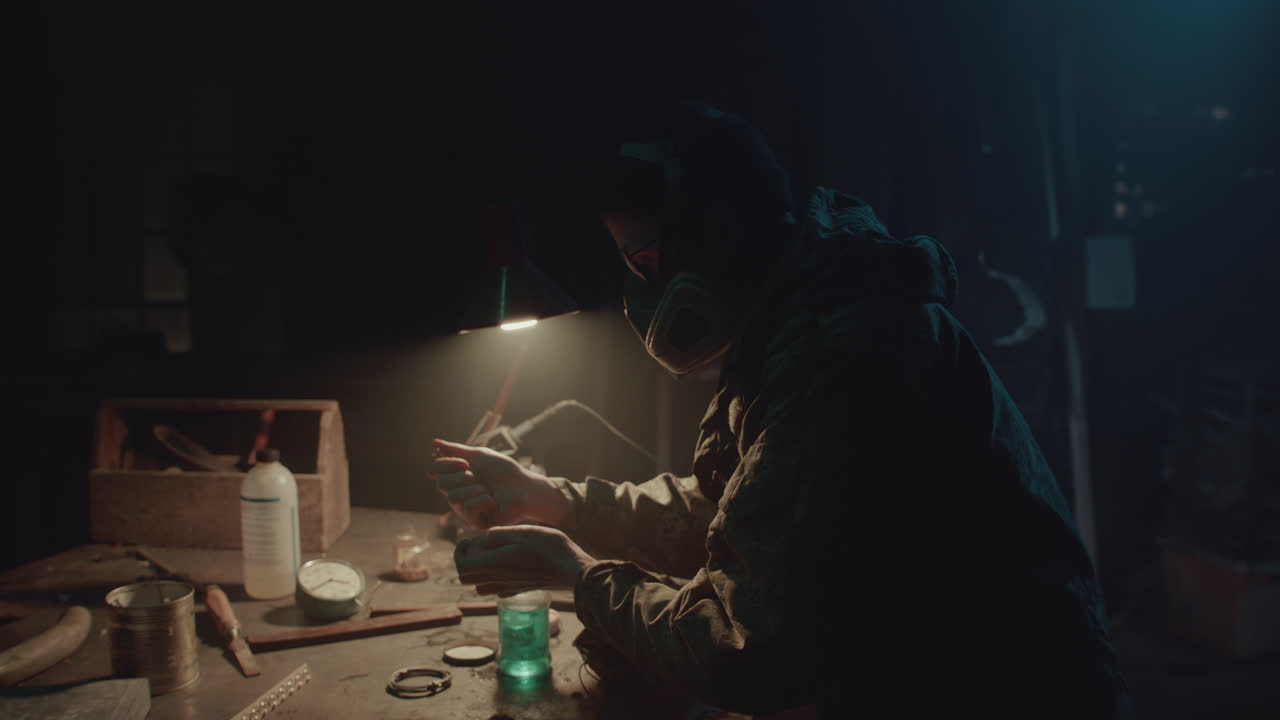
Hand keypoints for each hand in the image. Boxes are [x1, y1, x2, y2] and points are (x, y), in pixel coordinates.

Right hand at [427, 439, 569, 529]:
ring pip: (453, 497)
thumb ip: (456, 451)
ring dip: (474, 490)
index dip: (444, 465)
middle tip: (479, 478)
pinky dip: (482, 501)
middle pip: (441, 484)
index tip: (465, 463)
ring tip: (489, 491)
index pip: (434, 470)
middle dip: (462, 477)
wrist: (525, 488)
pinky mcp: (474, 523)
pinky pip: (467, 508)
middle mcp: (457, 493)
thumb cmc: (505, 472)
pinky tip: (493, 502)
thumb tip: (433, 443)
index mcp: (456, 477)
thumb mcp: (480, 457)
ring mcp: (464, 510)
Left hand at [454, 525, 595, 595]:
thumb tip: (483, 538)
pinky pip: (496, 590)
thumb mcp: (522, 531)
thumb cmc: (549, 547)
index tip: (467, 540)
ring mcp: (508, 588)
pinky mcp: (519, 590)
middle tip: (475, 546)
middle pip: (466, 579)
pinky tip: (507, 565)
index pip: (461, 566)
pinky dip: (493, 578)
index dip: (458, 553)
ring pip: (479, 586)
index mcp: (495, 564)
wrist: (571, 569)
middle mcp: (498, 580)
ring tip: (490, 555)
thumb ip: (497, 534)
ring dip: (478, 571)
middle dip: (465, 562)